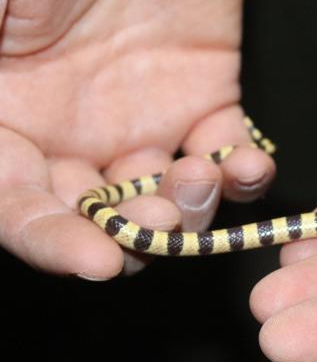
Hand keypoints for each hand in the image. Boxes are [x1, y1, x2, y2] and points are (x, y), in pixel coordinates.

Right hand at [0, 0, 273, 277]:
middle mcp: (70, 131)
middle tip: (156, 215)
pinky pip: (228, 157)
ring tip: (200, 176)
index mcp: (6, 113)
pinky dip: (244, 176)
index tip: (96, 261)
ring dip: (187, 208)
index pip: (16, 202)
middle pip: (96, 215)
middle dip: (130, 231)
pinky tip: (247, 168)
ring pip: (165, 198)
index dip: (50, 239)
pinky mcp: (205, 100)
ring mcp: (141, 118)